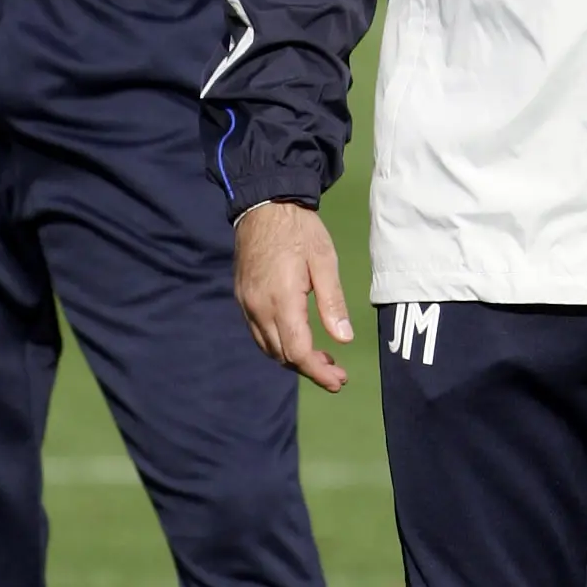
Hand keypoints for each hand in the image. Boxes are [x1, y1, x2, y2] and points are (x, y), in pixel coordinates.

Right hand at [234, 201, 354, 391]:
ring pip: (269, 347)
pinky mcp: (242, 298)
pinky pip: (259, 333)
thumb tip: (344, 339)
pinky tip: (298, 341)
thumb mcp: (324, 260)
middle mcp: (258, 308)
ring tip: (322, 360)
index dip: (318, 372)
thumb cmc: (299, 230)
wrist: (263, 205)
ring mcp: (246, 304)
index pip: (297, 351)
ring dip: (294, 359)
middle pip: (282, 355)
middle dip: (310, 369)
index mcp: (281, 300)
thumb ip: (332, 302)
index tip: (339, 381)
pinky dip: (279, 345)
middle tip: (337, 375)